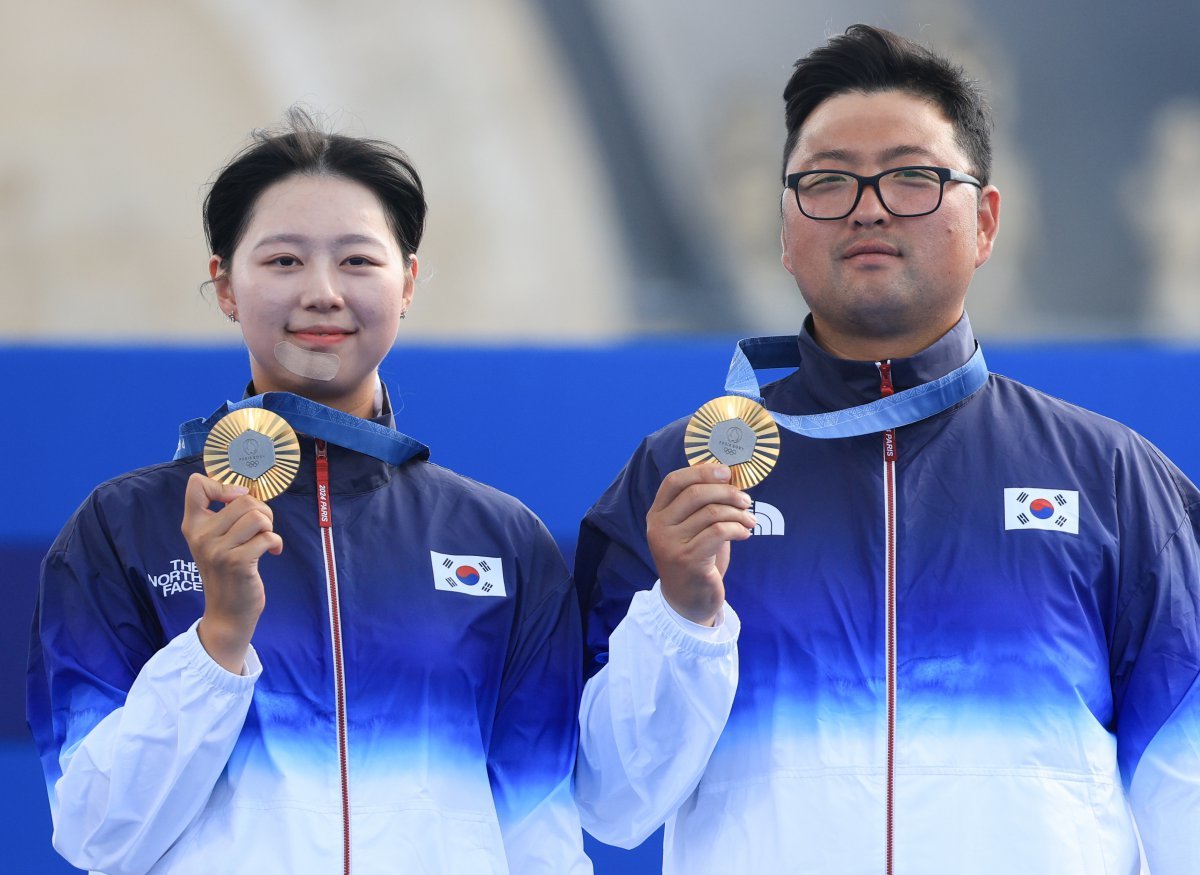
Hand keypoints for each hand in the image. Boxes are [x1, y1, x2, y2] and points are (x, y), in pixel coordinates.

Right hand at [181, 473, 282, 672]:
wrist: (227, 612)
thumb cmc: (227, 572)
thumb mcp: (216, 541)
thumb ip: (225, 516)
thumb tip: (248, 491)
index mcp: (193, 525)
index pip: (196, 485)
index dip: (223, 485)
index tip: (236, 501)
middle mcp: (201, 535)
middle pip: (243, 500)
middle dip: (262, 510)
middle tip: (263, 528)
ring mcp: (218, 550)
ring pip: (257, 515)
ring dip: (270, 526)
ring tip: (266, 539)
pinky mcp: (237, 563)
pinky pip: (267, 537)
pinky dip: (276, 542)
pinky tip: (273, 552)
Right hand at [646, 464, 755, 625]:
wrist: (688, 602)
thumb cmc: (695, 560)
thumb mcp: (691, 530)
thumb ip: (701, 506)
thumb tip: (729, 479)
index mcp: (657, 515)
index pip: (674, 481)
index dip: (702, 471)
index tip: (727, 472)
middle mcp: (659, 527)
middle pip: (696, 493)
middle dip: (727, 492)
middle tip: (746, 500)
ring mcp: (671, 544)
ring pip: (711, 512)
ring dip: (738, 513)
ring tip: (750, 520)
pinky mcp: (688, 559)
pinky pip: (720, 532)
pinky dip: (738, 529)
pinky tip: (745, 534)